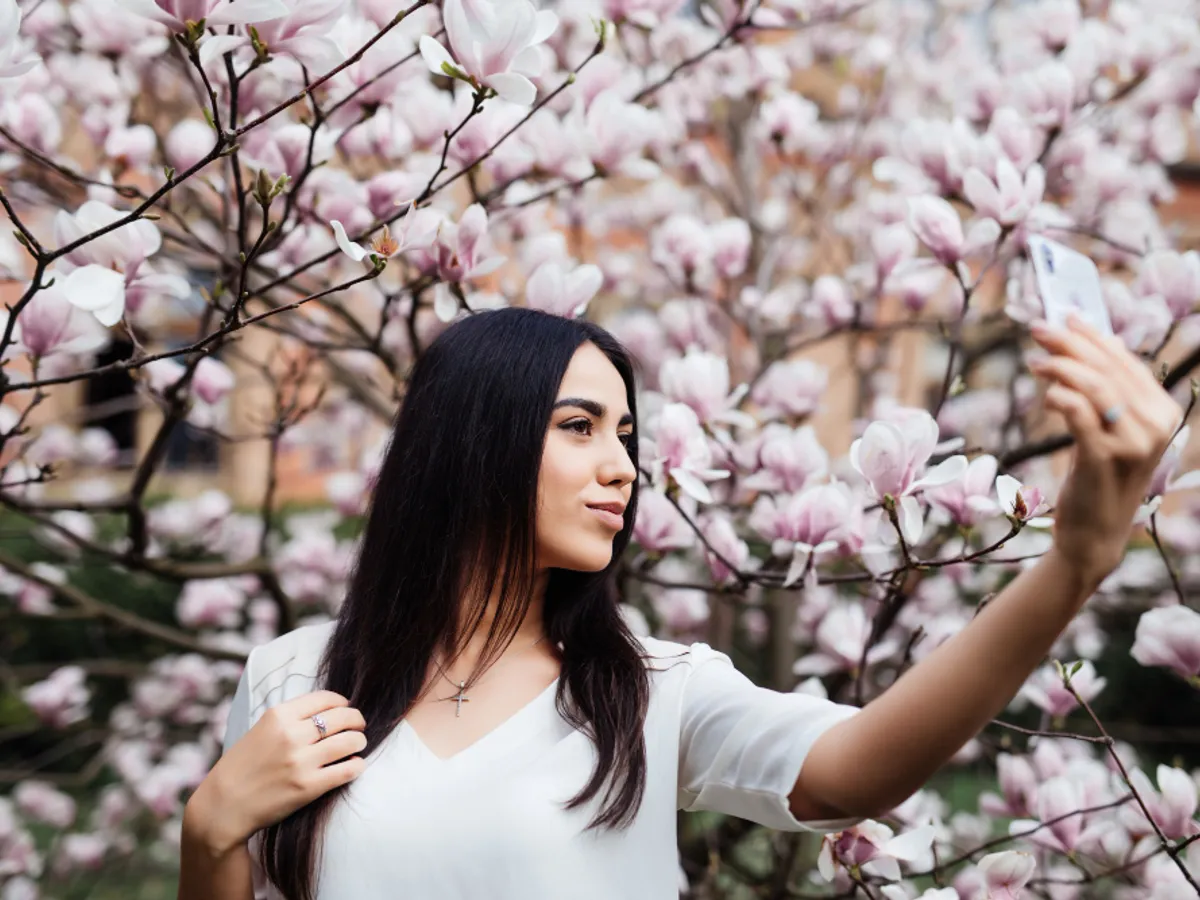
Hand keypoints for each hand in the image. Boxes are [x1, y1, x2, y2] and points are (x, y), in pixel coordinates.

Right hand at [188, 690, 367, 854]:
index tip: (347, 708)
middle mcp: (291, 735)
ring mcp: (301, 761)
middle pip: (343, 717)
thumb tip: (326, 711)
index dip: (343, 703)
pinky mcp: (308, 786)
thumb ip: (290, 718)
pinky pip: (347, 770)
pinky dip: (357, 766)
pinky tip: (354, 766)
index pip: (326, 698)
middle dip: (357, 720)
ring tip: (357, 745)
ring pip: (350, 741)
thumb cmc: (242, 767)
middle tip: (359, 726)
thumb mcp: (261, 730)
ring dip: (359, 741)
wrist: (223, 806)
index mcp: (278, 716)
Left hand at [1027, 314, 1182, 583]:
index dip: (1094, 337)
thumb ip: (1109, 393)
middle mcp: (1156, 426)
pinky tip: (1046, 393)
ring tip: (1035, 362)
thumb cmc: (1097, 476)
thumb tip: (1093, 344)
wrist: (1094, 533)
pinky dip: (1061, 397)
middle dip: (1071, 343)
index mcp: (1163, 412)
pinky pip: (1080, 416)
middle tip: (1039, 329)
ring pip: (1095, 387)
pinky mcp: (1102, 459)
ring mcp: (1132, 444)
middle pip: (1109, 370)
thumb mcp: (1111, 431)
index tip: (1064, 317)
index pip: (1127, 362)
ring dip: (1061, 367)